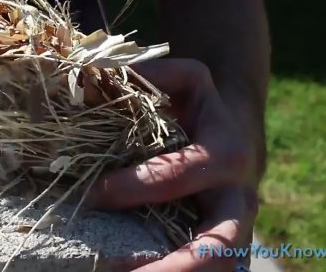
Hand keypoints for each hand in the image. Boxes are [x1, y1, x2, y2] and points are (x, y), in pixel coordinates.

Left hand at [88, 58, 259, 271]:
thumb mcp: (183, 81)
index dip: (138, 185)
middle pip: (221, 241)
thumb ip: (147, 75)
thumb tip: (88, 74)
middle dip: (178, 263)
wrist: (235, 133)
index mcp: (226, 151)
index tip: (95, 193)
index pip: (179, 173)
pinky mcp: (226, 250)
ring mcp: (236, 230)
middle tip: (125, 271)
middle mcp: (238, 197)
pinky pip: (212, 271)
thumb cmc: (195, 108)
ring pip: (221, 266)